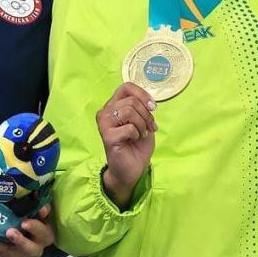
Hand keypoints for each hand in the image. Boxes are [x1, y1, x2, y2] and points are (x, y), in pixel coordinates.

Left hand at [0, 204, 54, 256]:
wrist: (28, 233)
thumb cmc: (34, 217)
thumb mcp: (39, 211)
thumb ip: (38, 203)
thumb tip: (35, 191)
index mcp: (45, 235)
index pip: (44, 232)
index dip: (35, 228)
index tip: (25, 222)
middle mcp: (34, 248)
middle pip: (29, 248)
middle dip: (19, 241)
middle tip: (9, 231)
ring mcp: (19, 255)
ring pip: (7, 253)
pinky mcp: (6, 256)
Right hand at [97, 82, 156, 208]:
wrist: (132, 169)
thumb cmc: (137, 145)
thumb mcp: (144, 122)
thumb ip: (143, 109)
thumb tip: (150, 103)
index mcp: (114, 105)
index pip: (126, 87)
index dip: (142, 94)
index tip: (153, 107)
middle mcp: (106, 111)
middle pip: (131, 100)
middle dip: (146, 114)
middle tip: (150, 127)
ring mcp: (104, 124)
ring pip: (129, 111)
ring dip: (142, 124)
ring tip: (141, 134)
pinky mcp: (107, 136)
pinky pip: (129, 127)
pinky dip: (137, 134)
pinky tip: (133, 141)